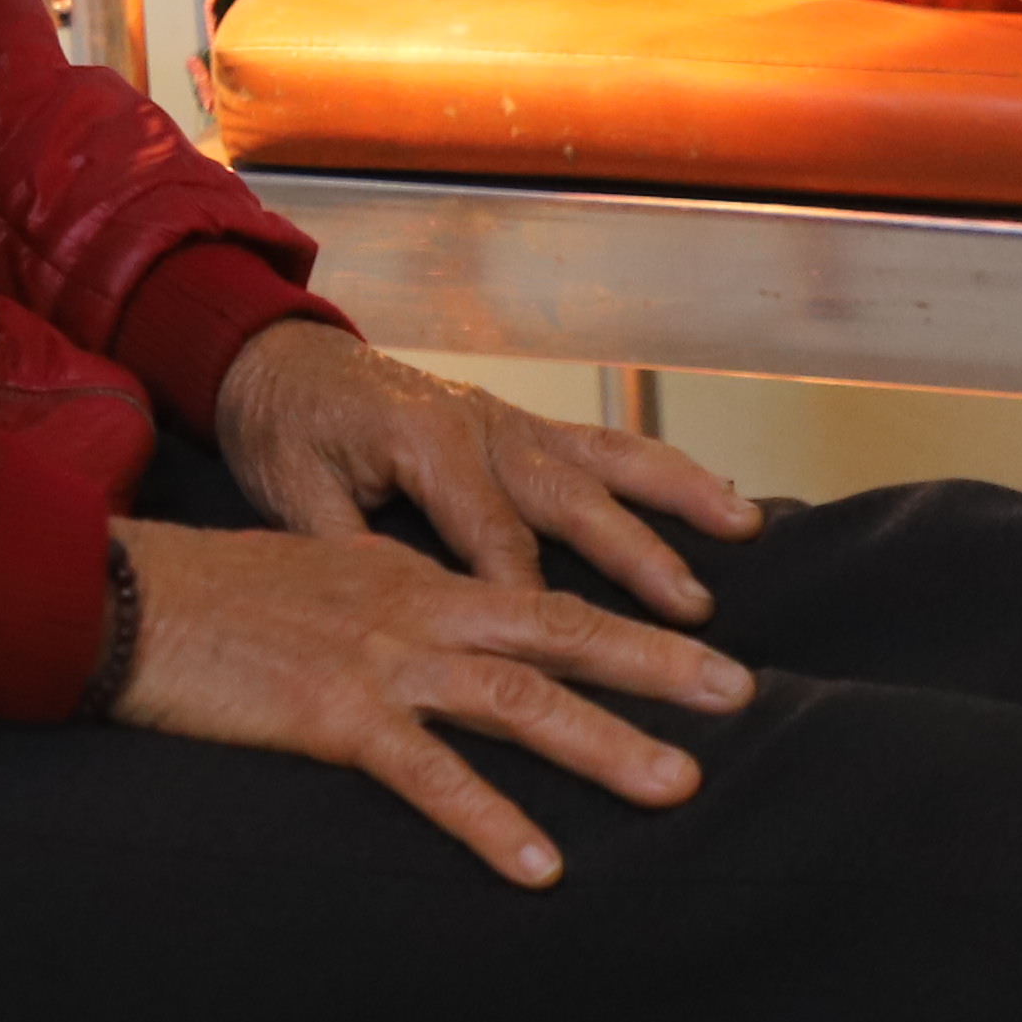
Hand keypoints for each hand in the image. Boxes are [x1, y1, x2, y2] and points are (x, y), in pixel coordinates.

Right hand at [108, 515, 748, 883]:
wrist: (117, 593)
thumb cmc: (203, 597)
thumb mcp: (311, 580)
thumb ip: (380, 610)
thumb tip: (433, 656)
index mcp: (406, 575)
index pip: (534, 594)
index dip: (617, 620)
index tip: (691, 643)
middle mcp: (409, 604)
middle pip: (555, 628)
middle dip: (653, 660)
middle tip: (738, 691)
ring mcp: (376, 655)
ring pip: (516, 696)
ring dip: (603, 741)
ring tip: (677, 785)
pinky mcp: (331, 710)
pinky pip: (429, 774)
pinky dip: (491, 821)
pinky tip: (540, 865)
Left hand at [220, 322, 760, 624]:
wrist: (277, 357)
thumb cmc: (285, 431)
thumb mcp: (292, 492)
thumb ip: (347, 547)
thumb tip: (391, 610)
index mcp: (425, 445)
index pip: (491, 541)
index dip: (529, 602)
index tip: (572, 664)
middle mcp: (482, 427)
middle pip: (570, 500)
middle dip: (634, 556)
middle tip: (693, 613)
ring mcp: (510, 421)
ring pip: (605, 461)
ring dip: (677, 496)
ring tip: (743, 526)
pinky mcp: (523, 424)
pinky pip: (603, 444)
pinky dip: (664, 468)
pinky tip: (722, 493)